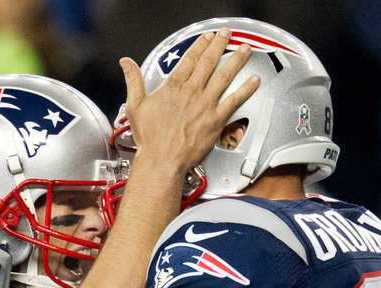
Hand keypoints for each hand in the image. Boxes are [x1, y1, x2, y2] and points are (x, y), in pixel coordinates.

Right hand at [120, 28, 259, 174]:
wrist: (162, 160)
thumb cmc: (150, 139)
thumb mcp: (135, 106)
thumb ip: (133, 81)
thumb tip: (126, 64)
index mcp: (173, 87)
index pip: (189, 59)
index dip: (200, 45)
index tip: (207, 38)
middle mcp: (191, 92)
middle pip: (208, 62)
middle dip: (219, 45)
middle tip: (226, 35)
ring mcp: (206, 105)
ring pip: (224, 76)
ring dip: (236, 60)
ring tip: (245, 49)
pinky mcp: (216, 120)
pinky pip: (235, 101)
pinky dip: (246, 89)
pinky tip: (254, 81)